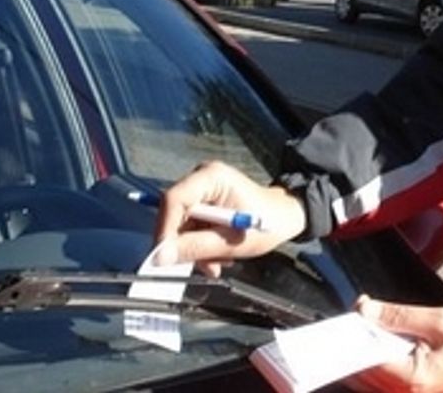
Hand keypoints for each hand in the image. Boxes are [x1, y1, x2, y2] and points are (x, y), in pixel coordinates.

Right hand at [152, 160, 306, 273]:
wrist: (283, 217)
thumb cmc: (267, 224)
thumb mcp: (231, 242)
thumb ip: (195, 248)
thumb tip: (159, 257)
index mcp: (211, 177)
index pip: (174, 199)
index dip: (164, 229)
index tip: (162, 257)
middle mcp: (201, 178)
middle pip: (174, 214)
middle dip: (185, 244)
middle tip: (204, 265)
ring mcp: (201, 190)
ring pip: (181, 225)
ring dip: (196, 249)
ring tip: (219, 261)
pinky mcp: (202, 202)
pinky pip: (190, 227)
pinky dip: (200, 244)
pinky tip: (217, 254)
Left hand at [350, 296, 442, 391]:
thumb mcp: (437, 319)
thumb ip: (398, 315)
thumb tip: (365, 309)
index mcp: (413, 379)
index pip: (367, 360)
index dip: (354, 336)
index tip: (348, 316)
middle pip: (362, 371)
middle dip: (356, 341)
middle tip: (361, 312)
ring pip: (366, 376)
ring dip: (363, 350)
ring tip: (372, 323)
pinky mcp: (408, 390)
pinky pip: (379, 377)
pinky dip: (374, 357)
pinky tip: (381, 339)